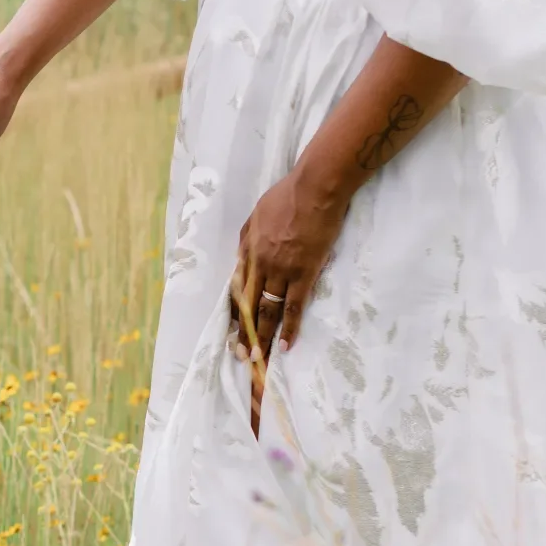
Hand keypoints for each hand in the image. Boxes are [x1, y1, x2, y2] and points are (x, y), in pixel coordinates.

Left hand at [231, 167, 348, 369]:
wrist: (314, 188)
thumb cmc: (287, 195)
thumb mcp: (256, 214)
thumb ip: (247, 237)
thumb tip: (241, 255)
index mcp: (249, 250)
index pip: (236, 287)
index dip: (234, 310)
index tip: (230, 329)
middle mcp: (261, 264)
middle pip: (247, 304)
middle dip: (242, 331)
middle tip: (239, 355)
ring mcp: (282, 271)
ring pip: (267, 310)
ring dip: (261, 336)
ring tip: (257, 358)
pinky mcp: (305, 273)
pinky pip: (294, 306)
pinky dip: (290, 328)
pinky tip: (287, 345)